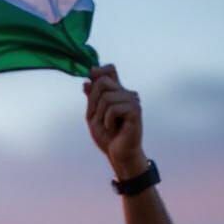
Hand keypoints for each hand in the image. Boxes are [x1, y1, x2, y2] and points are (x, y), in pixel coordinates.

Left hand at [83, 65, 147, 179]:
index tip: (91, 75)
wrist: (118, 153)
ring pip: (106, 97)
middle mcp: (126, 93)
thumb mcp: (93, 116)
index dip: (99, 71)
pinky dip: (107, 121)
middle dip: (93, 101)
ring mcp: (132, 100)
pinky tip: (114, 128)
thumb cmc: (107, 136)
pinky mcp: (135, 110)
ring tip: (109, 125)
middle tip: (98, 117)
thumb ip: (92, 98)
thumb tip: (87, 81)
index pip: (110, 70)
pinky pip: (113, 109)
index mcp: (116, 93)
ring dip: (101, 115)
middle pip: (103, 82)